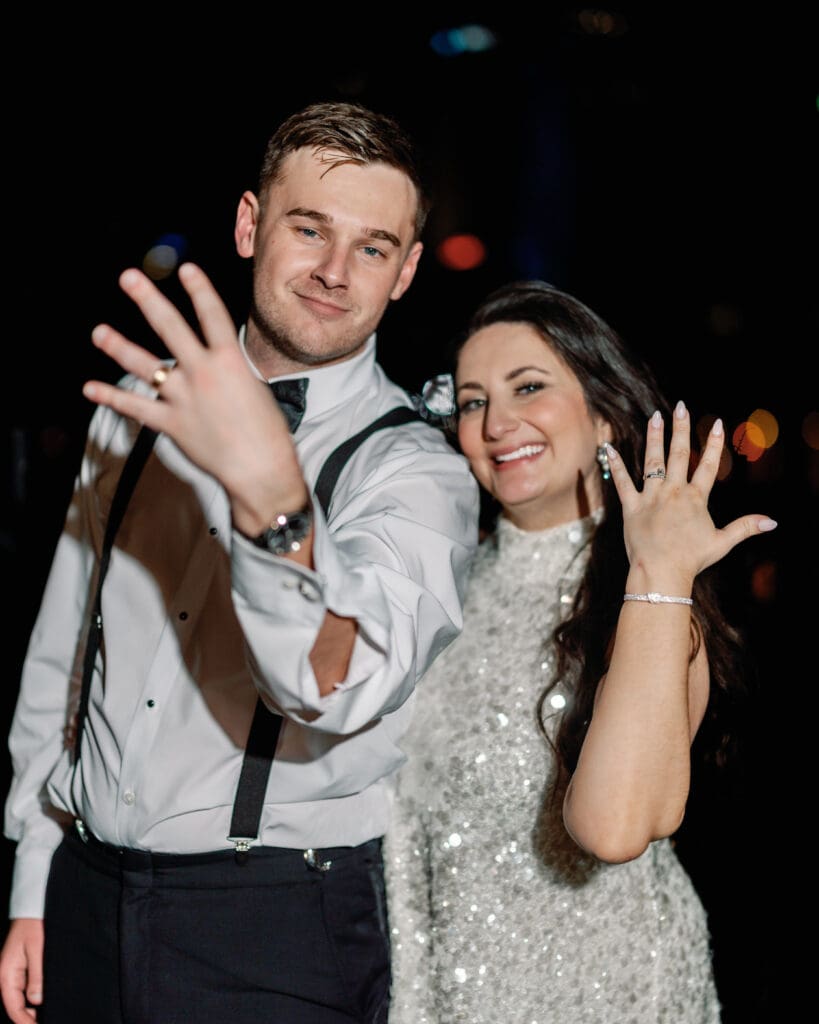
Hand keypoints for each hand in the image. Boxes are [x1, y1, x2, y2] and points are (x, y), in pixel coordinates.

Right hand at [0, 919, 42, 1022]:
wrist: (34, 907)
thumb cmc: (34, 925)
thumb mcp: (37, 949)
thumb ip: (37, 976)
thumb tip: (36, 1001)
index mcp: (6, 975)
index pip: (13, 1007)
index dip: (25, 1021)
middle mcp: (8, 976)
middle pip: (17, 1005)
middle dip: (30, 1017)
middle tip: (50, 1021)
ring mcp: (16, 972)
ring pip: (23, 998)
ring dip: (34, 1008)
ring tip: (52, 1014)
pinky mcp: (24, 967)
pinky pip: (28, 987)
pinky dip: (36, 996)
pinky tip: (49, 999)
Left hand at [82, 263, 307, 535]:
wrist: (261, 469)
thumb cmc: (268, 432)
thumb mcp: (255, 389)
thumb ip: (230, 372)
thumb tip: (216, 365)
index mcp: (231, 361)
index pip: (212, 315)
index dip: (199, 289)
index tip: (186, 269)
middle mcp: (203, 373)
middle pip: (171, 328)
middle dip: (148, 300)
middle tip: (129, 277)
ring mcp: (183, 398)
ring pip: (144, 366)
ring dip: (118, 347)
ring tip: (99, 332)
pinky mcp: (171, 423)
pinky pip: (135, 407)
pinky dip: (111, 398)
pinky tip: (89, 388)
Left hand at [606, 400, 776, 591]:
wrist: (661, 572)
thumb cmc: (692, 559)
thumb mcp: (722, 542)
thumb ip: (745, 528)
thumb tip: (772, 522)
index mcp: (695, 498)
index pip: (709, 465)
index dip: (714, 444)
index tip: (718, 423)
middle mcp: (673, 492)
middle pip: (679, 454)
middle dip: (681, 429)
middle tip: (681, 407)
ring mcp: (651, 498)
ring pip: (652, 461)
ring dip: (654, 437)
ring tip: (655, 417)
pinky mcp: (631, 507)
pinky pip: (622, 482)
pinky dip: (615, 465)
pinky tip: (608, 448)